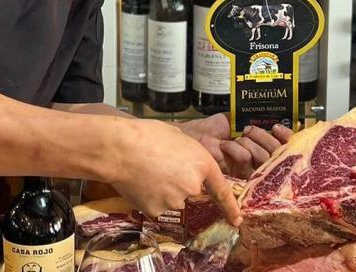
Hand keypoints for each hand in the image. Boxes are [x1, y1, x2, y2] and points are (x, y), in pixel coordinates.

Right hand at [109, 118, 241, 226]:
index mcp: (203, 165)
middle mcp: (193, 186)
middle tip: (159, 166)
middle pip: (189, 190)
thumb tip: (185, 164)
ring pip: (171, 198)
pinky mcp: (156, 210)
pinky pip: (156, 205)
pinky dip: (149, 196)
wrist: (119, 148)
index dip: (230, 207)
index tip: (236, 220)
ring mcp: (175, 201)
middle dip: (178, 182)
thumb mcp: (179, 136)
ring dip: (162, 189)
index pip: (222, 191)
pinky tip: (139, 182)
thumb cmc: (147, 135)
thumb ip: (189, 154)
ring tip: (145, 170)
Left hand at [178, 115, 292, 177]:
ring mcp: (251, 169)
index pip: (286, 144)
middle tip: (248, 130)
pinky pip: (247, 162)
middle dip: (264, 137)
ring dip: (248, 143)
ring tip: (235, 138)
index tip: (277, 127)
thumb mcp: (237, 119)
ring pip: (264, 158)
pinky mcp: (239, 177)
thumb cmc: (213, 129)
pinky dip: (237, 150)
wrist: (195, 136)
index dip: (286, 136)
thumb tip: (273, 113)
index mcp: (264, 144)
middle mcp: (261, 158)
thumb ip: (255, 117)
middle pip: (278, 152)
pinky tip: (226, 146)